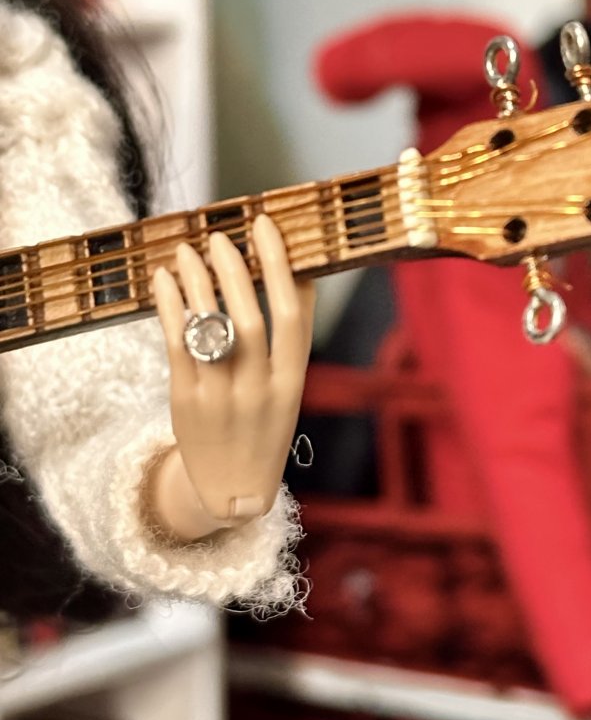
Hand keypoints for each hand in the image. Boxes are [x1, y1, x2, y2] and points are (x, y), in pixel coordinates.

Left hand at [149, 214, 314, 540]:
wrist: (232, 492)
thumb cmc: (263, 427)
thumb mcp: (288, 388)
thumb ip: (288, 340)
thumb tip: (296, 275)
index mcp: (292, 383)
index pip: (293, 316)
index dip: (281, 267)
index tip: (267, 227)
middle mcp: (259, 389)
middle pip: (249, 318)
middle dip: (235, 271)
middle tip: (221, 235)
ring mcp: (220, 396)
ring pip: (210, 328)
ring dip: (198, 282)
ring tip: (189, 248)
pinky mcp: (185, 401)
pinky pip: (176, 345)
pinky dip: (170, 307)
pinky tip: (165, 280)